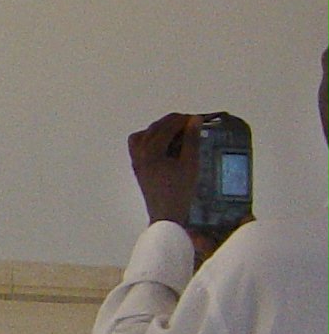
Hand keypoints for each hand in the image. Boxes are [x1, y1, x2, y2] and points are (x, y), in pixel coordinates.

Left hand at [128, 112, 199, 227]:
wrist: (166, 215)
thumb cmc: (180, 191)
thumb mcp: (190, 163)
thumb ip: (191, 139)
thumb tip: (194, 119)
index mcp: (150, 150)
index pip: (167, 126)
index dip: (183, 120)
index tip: (198, 118)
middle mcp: (138, 152)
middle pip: (154, 128)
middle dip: (173, 123)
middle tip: (192, 124)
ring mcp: (136, 159)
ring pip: (144, 134)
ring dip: (160, 129)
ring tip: (179, 132)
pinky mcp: (137, 166)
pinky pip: (139, 145)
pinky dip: (150, 139)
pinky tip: (165, 144)